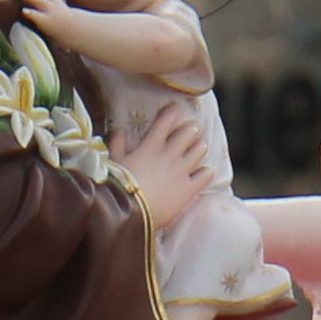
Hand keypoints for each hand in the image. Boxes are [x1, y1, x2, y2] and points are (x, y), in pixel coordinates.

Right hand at [119, 106, 214, 234]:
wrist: (130, 212)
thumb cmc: (118, 185)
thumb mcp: (114, 161)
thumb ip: (117, 143)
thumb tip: (120, 130)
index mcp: (150, 146)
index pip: (165, 121)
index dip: (172, 111)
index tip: (176, 107)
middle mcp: (169, 155)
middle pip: (188, 132)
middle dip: (190, 129)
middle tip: (190, 130)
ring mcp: (181, 171)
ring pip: (200, 150)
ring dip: (199, 147)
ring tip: (198, 148)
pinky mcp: (189, 189)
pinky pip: (206, 175)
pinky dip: (206, 172)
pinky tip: (202, 173)